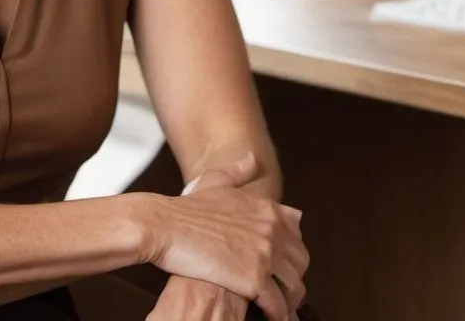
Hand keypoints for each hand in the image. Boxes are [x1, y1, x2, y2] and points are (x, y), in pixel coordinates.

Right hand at [135, 154, 308, 320]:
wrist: (164, 226)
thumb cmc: (185, 207)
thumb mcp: (215, 180)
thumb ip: (239, 171)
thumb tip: (253, 159)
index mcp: (266, 209)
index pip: (298, 235)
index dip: (292, 252)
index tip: (284, 263)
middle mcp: (272, 230)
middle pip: (300, 263)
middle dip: (294, 278)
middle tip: (283, 289)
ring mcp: (265, 255)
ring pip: (294, 286)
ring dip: (290, 300)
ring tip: (280, 309)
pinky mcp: (255, 280)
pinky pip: (278, 305)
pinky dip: (278, 315)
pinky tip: (270, 318)